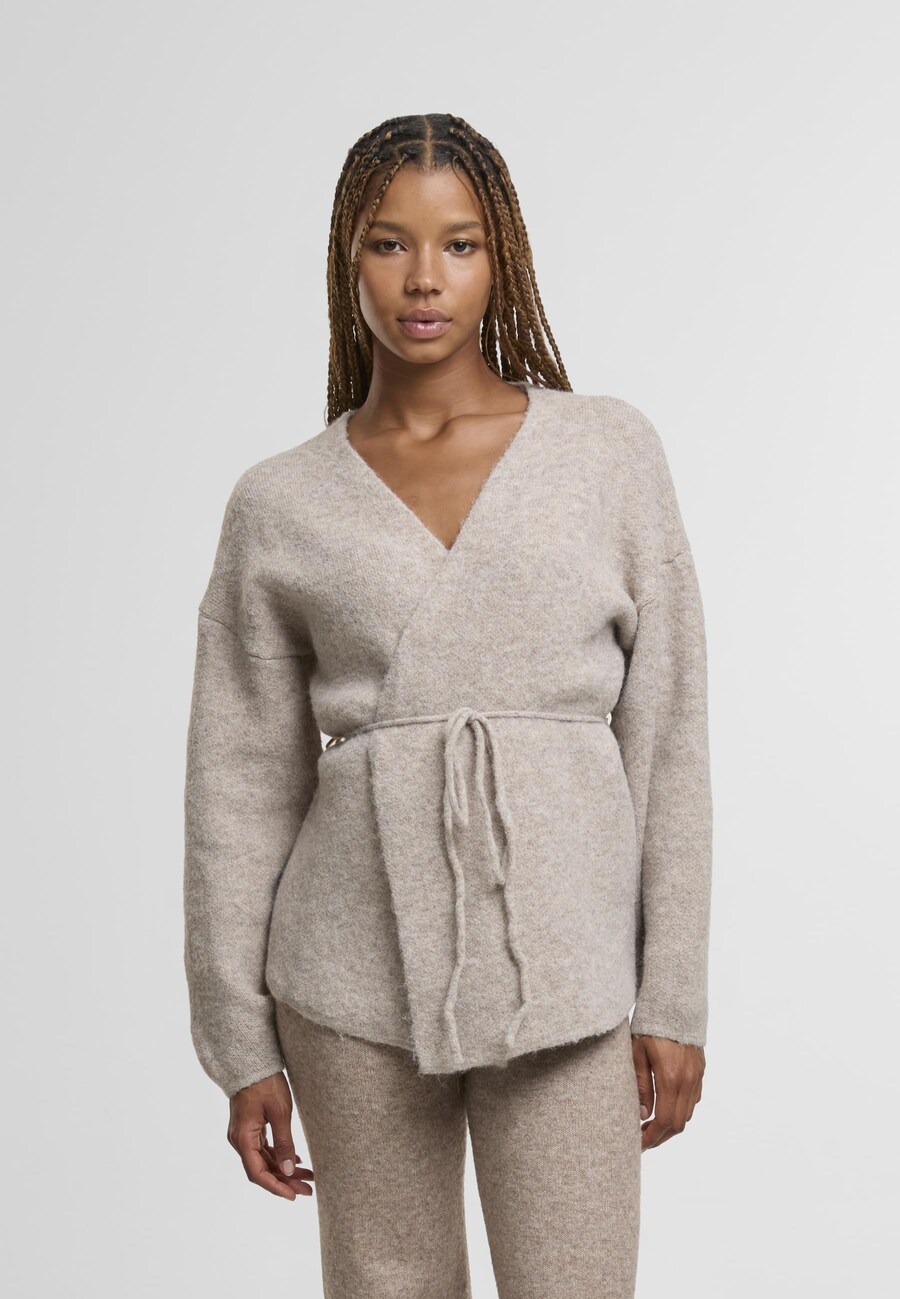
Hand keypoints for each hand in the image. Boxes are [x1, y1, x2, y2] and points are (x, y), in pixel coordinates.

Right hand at [227, 1071, 314, 1199]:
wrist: (252, 1062)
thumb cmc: (266, 1083)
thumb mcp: (279, 1112)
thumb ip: (283, 1143)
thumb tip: (289, 1170)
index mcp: (243, 1138)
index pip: (257, 1173)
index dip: (276, 1187)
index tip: (293, 1196)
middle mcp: (239, 1140)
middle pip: (261, 1170)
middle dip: (285, 1181)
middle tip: (308, 1189)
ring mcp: (243, 1135)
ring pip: (263, 1160)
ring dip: (284, 1169)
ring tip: (307, 1176)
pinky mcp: (249, 1128)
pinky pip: (263, 1149)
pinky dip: (278, 1156)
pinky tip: (294, 1160)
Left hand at [631, 1033, 704, 1150]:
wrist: (675, 1004)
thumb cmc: (650, 1027)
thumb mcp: (637, 1053)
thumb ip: (640, 1086)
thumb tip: (642, 1114)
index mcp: (670, 1078)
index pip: (663, 1121)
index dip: (651, 1137)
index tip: (638, 1144)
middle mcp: (688, 1081)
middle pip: (678, 1124)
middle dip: (660, 1136)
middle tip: (643, 1139)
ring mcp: (697, 1076)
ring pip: (687, 1114)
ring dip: (670, 1124)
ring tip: (651, 1124)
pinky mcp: (701, 1071)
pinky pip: (693, 1099)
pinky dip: (680, 1109)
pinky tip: (665, 1106)